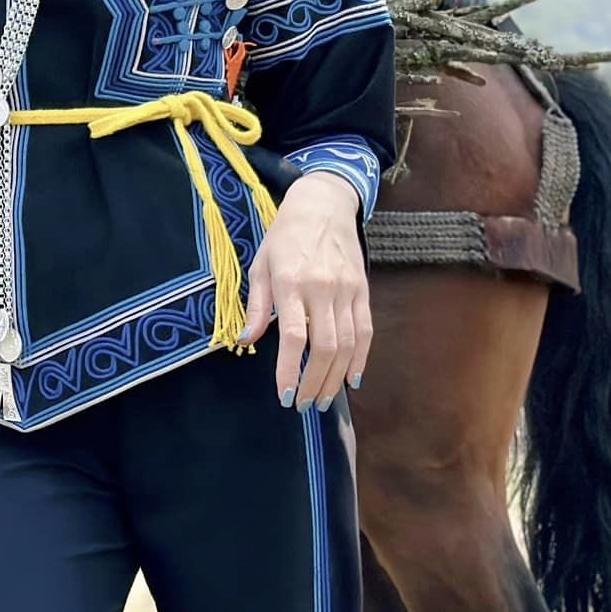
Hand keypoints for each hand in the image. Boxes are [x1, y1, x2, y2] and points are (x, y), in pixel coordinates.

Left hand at [240, 171, 369, 410]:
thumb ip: (256, 307)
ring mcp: (346, 290)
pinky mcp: (363, 290)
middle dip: (315, 382)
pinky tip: (351, 379)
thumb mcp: (260, 266)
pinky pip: (365, 331)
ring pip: (347, 344)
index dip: (290, 370)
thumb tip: (244, 341)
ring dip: (336, 377)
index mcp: (291, 283)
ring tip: (324, 400)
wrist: (322, 206)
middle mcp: (321, 288)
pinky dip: (360, 359)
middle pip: (324, 347)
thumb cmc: (284, 237)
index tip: (285, 395)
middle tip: (304, 405)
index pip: (294, 336)